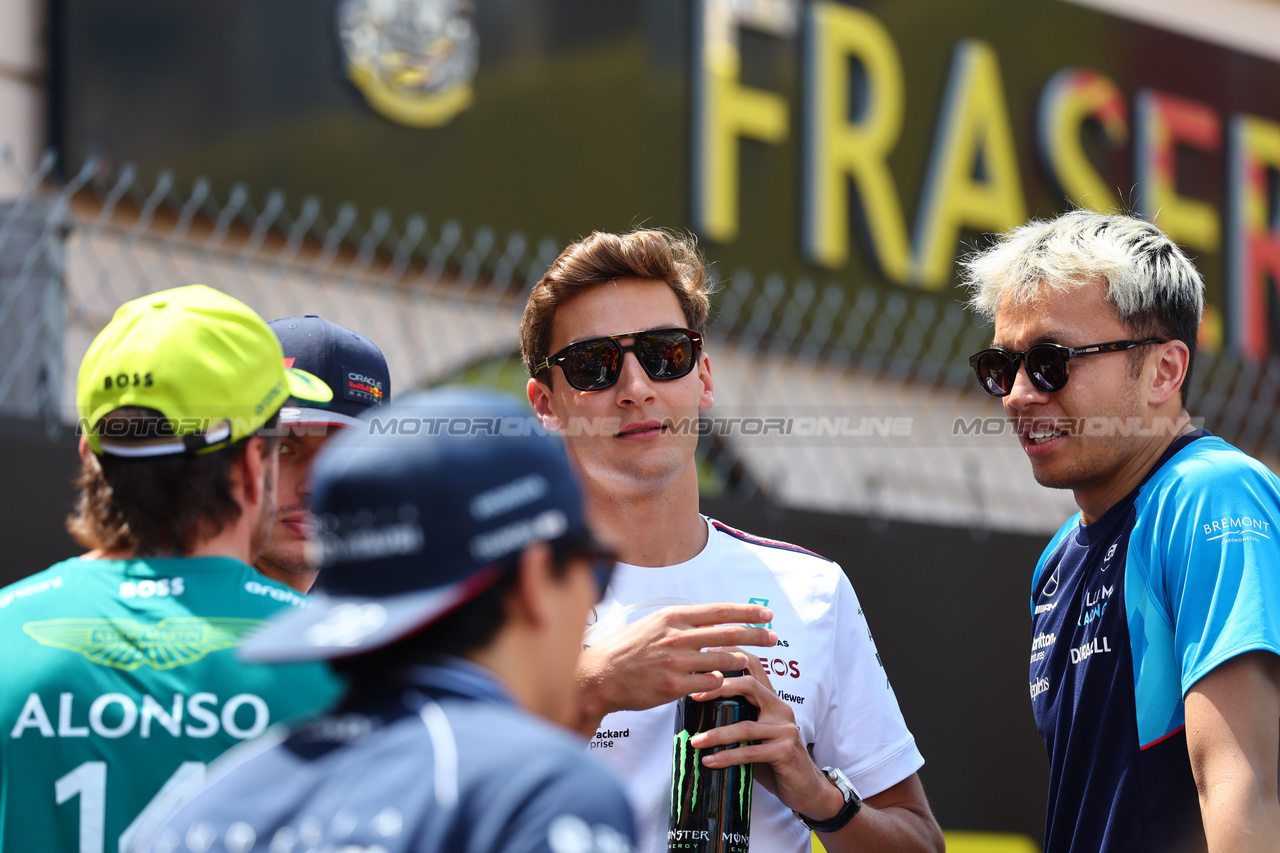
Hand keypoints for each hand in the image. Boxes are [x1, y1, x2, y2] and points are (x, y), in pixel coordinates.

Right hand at [574, 603, 775, 735]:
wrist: (600, 676)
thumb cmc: (626, 650)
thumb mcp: (653, 626)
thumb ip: (682, 624)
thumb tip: (711, 622)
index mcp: (673, 617)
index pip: (719, 611)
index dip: (747, 612)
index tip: (767, 613)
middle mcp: (677, 636)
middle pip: (728, 634)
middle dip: (756, 635)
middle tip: (774, 638)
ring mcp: (676, 662)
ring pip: (723, 661)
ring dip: (739, 662)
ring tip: (747, 662)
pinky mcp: (673, 686)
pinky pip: (709, 683)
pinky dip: (718, 682)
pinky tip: (718, 682)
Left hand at [689, 650, 844, 820]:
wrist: (807, 788)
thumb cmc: (775, 762)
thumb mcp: (757, 737)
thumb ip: (738, 722)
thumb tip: (697, 718)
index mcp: (772, 701)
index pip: (755, 667)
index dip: (733, 655)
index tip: (708, 650)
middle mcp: (781, 710)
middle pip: (750, 685)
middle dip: (720, 687)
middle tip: (694, 696)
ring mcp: (785, 730)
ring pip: (745, 726)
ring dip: (716, 734)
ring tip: (695, 741)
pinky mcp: (786, 751)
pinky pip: (750, 752)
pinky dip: (728, 757)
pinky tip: (710, 761)